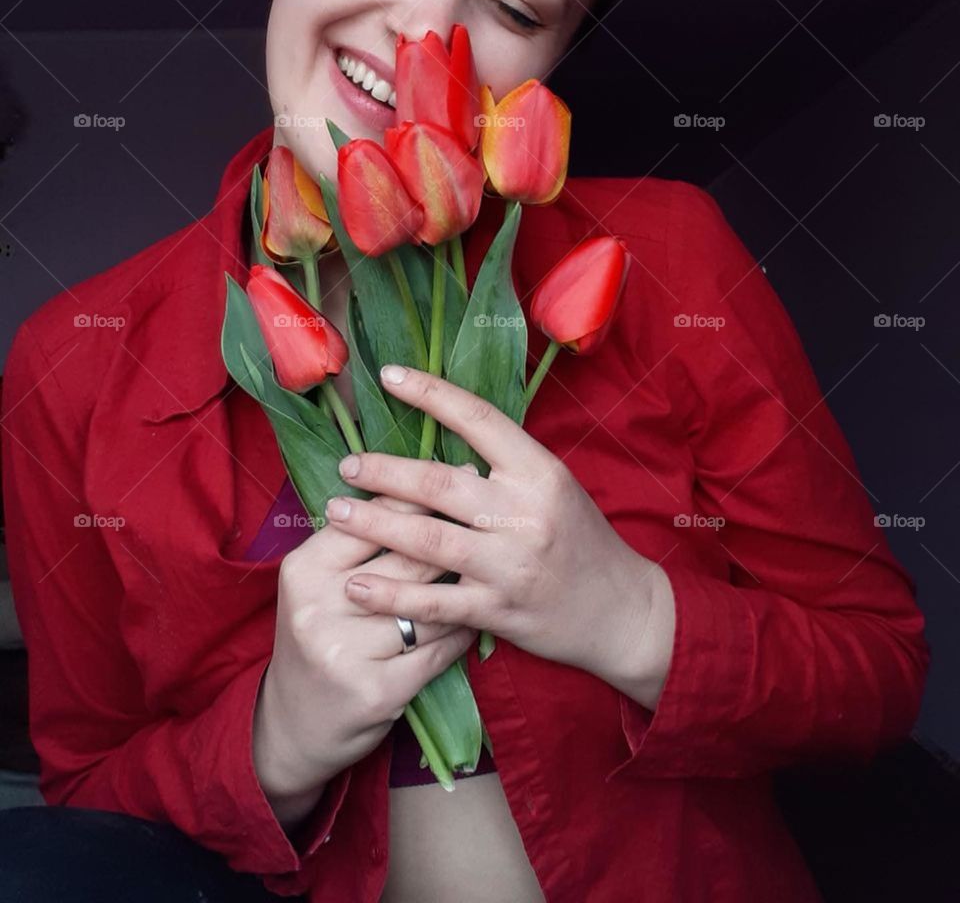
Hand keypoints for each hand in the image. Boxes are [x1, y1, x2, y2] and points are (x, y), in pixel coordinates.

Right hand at [253, 485, 475, 805]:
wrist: (294, 725)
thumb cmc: (318, 636)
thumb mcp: (318, 585)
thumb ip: (356, 542)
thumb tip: (417, 484)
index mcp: (304, 570)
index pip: (369, 519)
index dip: (416, 494)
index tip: (456, 472)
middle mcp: (319, 607)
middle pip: (405, 559)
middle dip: (453, 536)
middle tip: (491, 514)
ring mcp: (346, 652)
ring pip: (428, 606)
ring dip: (464, 588)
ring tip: (492, 564)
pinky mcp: (376, 691)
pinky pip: (437, 650)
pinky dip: (461, 633)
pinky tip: (477, 618)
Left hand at [325, 364, 667, 686]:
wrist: (620, 610)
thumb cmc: (580, 538)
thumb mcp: (553, 485)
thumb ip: (504, 464)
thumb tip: (440, 435)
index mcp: (539, 471)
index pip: (478, 418)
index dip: (430, 393)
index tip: (388, 375)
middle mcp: (524, 513)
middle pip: (439, 483)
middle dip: (384, 472)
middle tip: (346, 466)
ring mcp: (509, 564)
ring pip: (428, 540)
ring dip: (374, 525)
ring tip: (334, 512)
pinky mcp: (498, 610)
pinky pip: (433, 603)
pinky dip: (391, 595)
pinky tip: (356, 585)